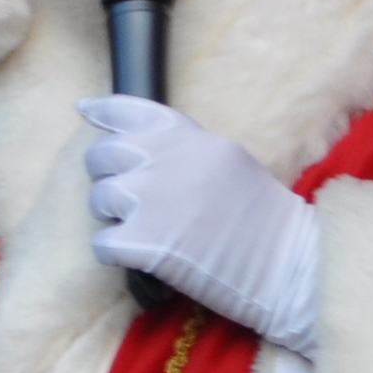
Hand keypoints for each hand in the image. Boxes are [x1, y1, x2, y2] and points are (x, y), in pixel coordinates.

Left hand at [78, 96, 321, 347]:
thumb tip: (138, 144)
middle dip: (108, 176)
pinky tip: (138, 256)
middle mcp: (164, 159)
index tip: (86, 112)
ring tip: (144, 230)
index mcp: (187, 136)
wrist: (285, 262)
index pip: (128, 110)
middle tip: (130, 199)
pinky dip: (114, 253)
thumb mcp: (226, 160)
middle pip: (102, 155)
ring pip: (99, 199)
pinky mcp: (144, 243)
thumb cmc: (262, 217)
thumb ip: (183, 148)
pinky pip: (101, 243)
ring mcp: (151, 200)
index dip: (102, 112)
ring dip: (113, 217)